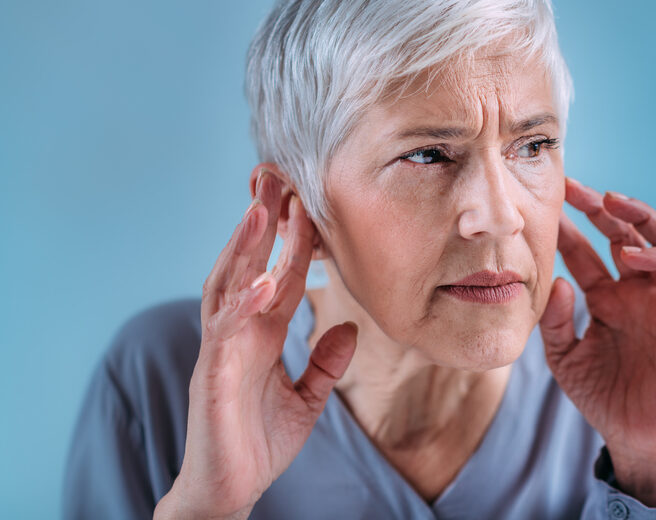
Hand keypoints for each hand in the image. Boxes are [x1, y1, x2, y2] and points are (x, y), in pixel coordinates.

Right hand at [154, 168, 357, 519]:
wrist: (230, 489)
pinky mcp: (212, 373)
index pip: (281, 275)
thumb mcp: (307, 399)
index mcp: (262, 334)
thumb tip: (350, 330)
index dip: (295, 241)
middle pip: (251, 265)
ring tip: (263, 208)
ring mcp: (223, 349)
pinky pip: (225, 330)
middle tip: (278, 178)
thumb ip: (326, 364)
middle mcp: (240, 332)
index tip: (309, 201)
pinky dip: (243, 302)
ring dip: (245, 247)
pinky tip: (263, 278)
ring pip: (230, 284)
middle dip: (264, 223)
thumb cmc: (260, 442)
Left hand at [539, 177, 655, 505]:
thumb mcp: (563, 357)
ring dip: (638, 218)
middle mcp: (634, 291)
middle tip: (573, 187)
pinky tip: (633, 254)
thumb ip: (554, 321)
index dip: (568, 229)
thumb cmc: (600, 395)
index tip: (545, 206)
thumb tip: (556, 281)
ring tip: (610, 201)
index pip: (585, 253)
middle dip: (600, 208)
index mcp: (605, 297)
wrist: (634, 433)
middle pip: (622, 235)